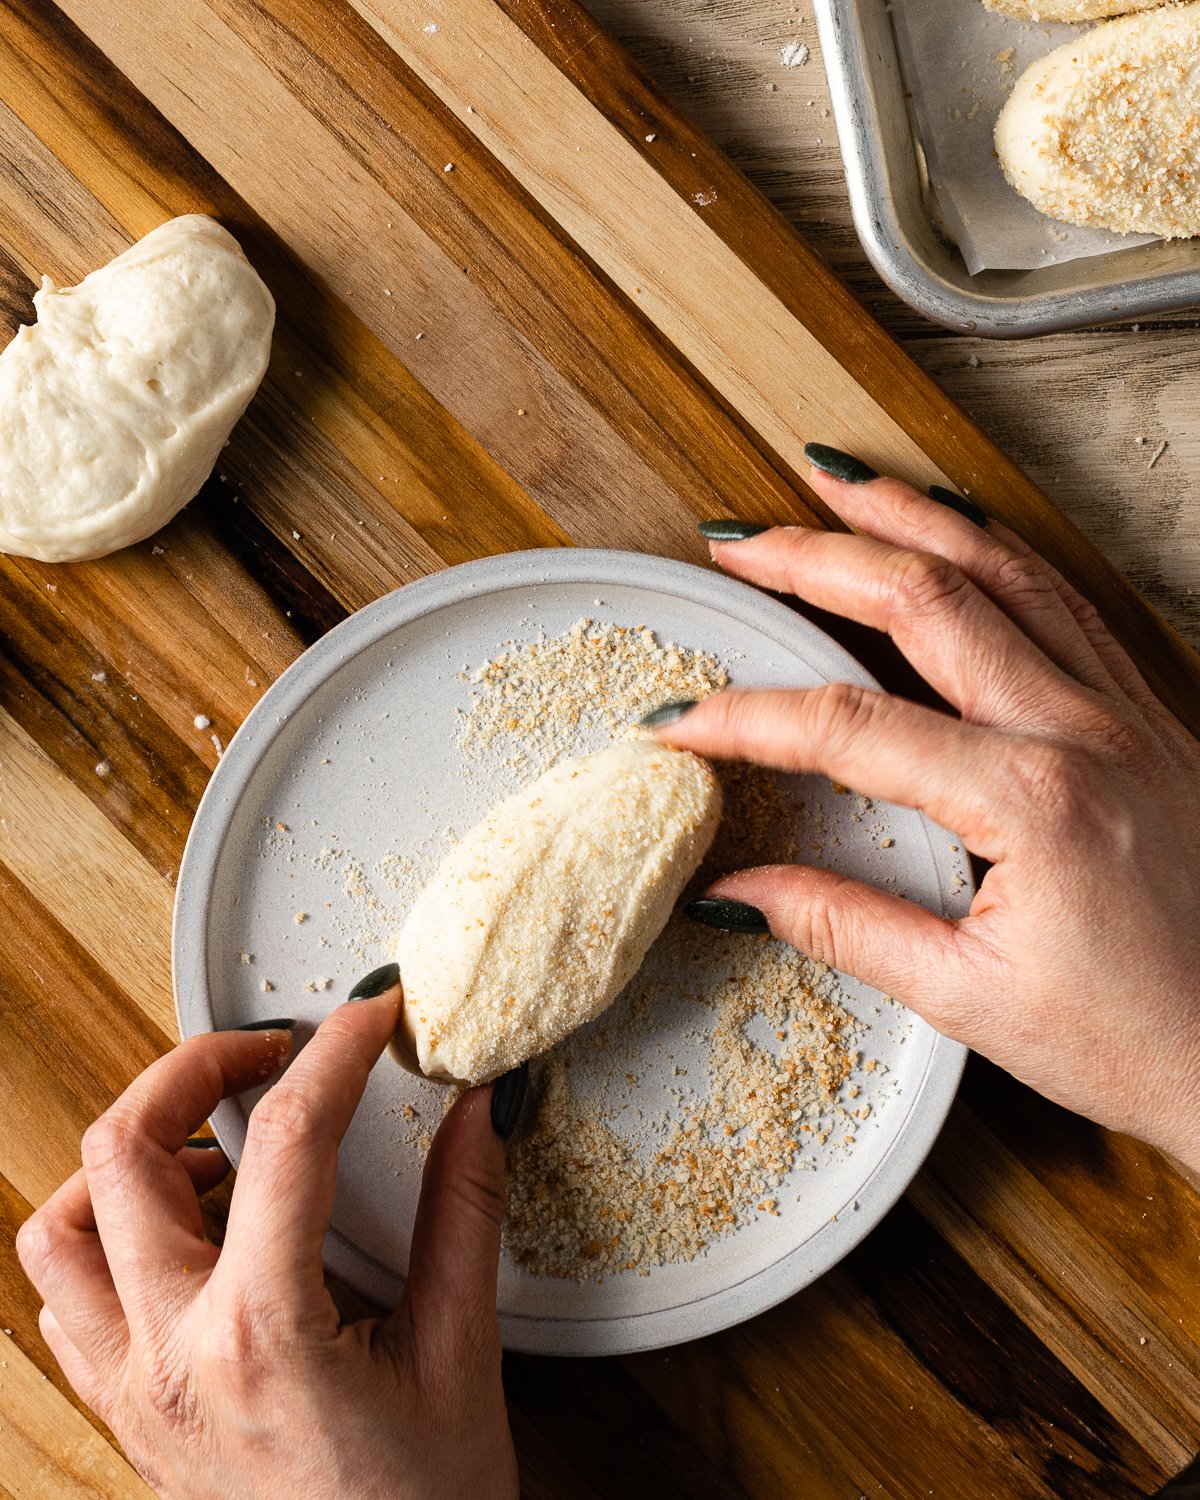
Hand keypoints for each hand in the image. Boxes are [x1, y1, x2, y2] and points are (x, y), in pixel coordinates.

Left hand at [16, 987, 520, 1499]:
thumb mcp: (462, 1356)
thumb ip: (463, 1216)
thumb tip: (477, 1111)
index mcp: (265, 1334)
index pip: (286, 1139)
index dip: (337, 1051)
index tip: (371, 1015)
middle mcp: (173, 1357)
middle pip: (121, 1153)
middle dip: (192, 1067)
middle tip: (267, 1049)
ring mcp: (134, 1392)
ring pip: (58, 1229)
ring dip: (125, 1157)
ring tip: (212, 1145)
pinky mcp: (126, 1417)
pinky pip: (65, 1302)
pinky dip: (104, 1236)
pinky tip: (184, 1233)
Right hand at [654, 449, 1199, 1169]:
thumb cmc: (1141, 1039)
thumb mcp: (971, 998)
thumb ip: (843, 927)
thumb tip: (738, 895)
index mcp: (1029, 798)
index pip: (850, 727)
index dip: (749, 717)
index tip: (682, 720)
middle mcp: (1080, 729)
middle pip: (924, 600)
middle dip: (816, 556)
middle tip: (742, 541)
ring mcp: (1124, 710)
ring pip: (1003, 569)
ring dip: (909, 516)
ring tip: (836, 480)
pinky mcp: (1149, 715)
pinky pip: (1063, 599)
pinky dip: (996, 549)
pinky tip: (957, 535)